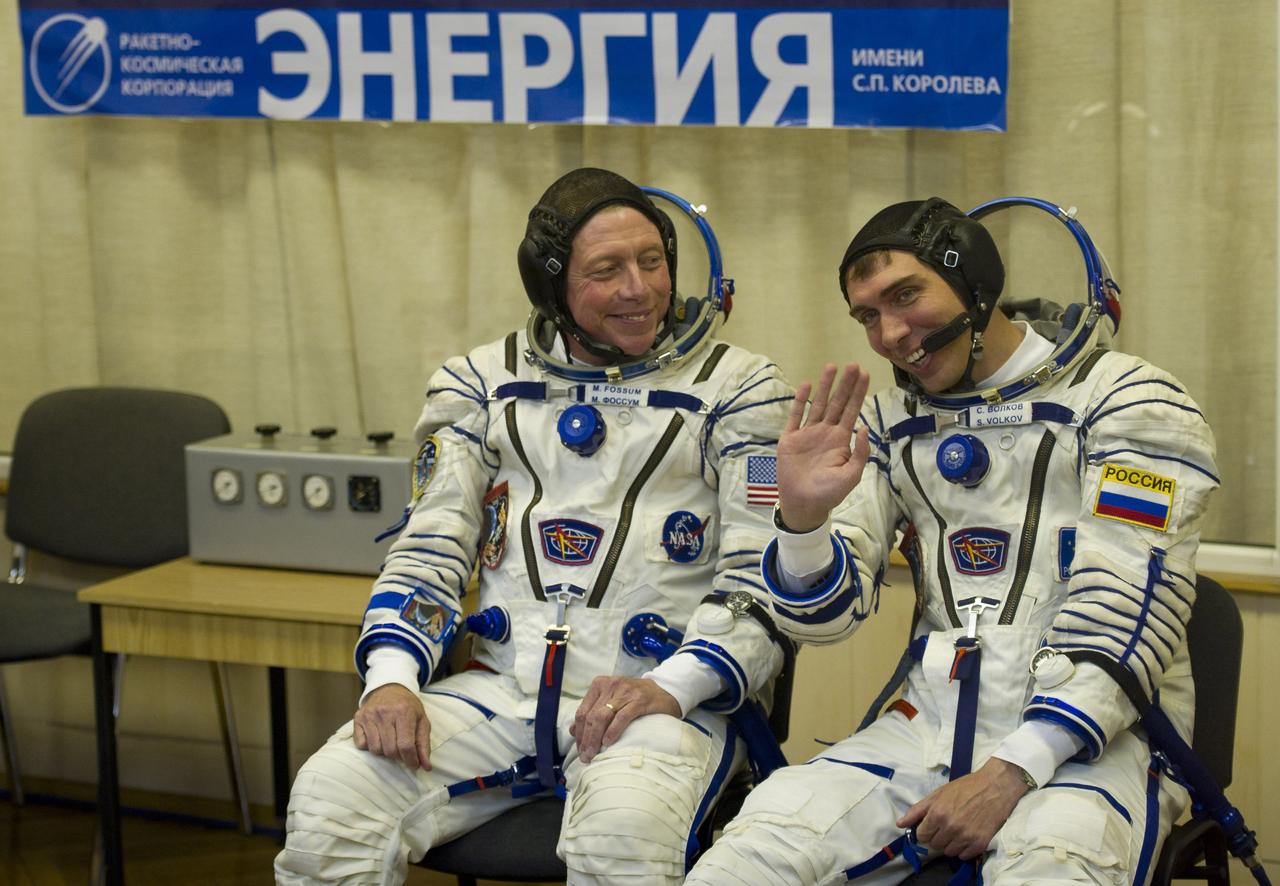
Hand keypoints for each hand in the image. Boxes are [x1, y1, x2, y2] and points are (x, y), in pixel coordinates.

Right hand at [353, 684, 431, 769]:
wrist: (389, 688)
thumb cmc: (408, 706)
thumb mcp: (422, 721)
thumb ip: (424, 744)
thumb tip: (426, 767)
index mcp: (404, 712)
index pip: (406, 745)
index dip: (410, 760)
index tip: (413, 765)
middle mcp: (385, 713)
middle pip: (390, 750)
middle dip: (398, 756)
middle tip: (402, 750)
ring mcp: (369, 715)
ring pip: (375, 749)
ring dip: (384, 751)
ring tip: (390, 741)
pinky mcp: (358, 718)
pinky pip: (361, 744)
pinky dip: (369, 746)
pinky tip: (378, 737)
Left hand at [570, 676, 680, 763]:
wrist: (665, 691)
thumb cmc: (635, 699)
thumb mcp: (612, 701)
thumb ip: (593, 712)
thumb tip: (572, 730)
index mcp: (600, 685)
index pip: (582, 711)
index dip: (579, 733)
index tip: (580, 749)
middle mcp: (611, 685)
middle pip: (591, 716)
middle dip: (586, 739)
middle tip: (585, 756)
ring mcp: (625, 691)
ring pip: (602, 717)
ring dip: (595, 738)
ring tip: (594, 754)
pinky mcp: (640, 700)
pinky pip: (622, 717)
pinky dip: (613, 731)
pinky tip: (608, 742)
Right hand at [776, 363, 871, 531]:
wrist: (803, 504)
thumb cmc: (829, 493)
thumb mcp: (851, 475)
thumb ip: (859, 452)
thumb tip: (864, 426)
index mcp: (841, 440)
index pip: (852, 411)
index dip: (858, 393)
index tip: (865, 375)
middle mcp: (825, 432)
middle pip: (837, 403)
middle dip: (845, 384)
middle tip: (852, 365)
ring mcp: (807, 434)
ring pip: (817, 404)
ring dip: (824, 386)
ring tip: (831, 367)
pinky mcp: (790, 438)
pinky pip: (795, 416)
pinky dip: (800, 400)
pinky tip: (806, 385)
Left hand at [896, 758, 1030, 858]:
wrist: (996, 786)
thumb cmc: (966, 787)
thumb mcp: (939, 793)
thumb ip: (918, 810)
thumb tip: (900, 824)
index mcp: (938, 813)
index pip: (921, 835)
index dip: (924, 830)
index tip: (931, 825)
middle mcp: (951, 827)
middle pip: (934, 845)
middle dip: (937, 836)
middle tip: (946, 825)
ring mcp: (966, 837)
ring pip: (948, 852)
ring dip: (950, 843)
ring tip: (957, 829)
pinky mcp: (980, 843)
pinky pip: (964, 856)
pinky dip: (964, 849)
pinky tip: (967, 835)